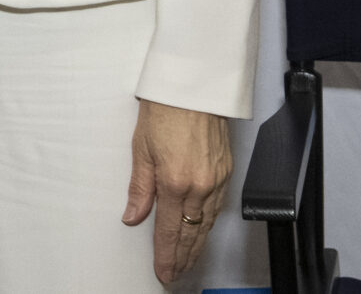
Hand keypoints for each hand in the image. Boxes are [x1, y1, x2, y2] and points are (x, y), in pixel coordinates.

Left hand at [124, 98, 232, 284]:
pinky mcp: (226, 171)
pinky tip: (203, 232)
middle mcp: (200, 186)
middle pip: (192, 233)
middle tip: (176, 273)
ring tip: (188, 260)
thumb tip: (133, 216)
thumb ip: (140, 188)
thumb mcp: (141, 148)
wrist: (194, 86)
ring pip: (207, 223)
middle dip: (183, 256)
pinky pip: (218, 207)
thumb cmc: (164, 110)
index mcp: (175, 182)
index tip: (164, 271)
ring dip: (197, 245)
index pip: (170, 231)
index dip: (166, 255)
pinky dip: (209, 224)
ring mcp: (217, 180)